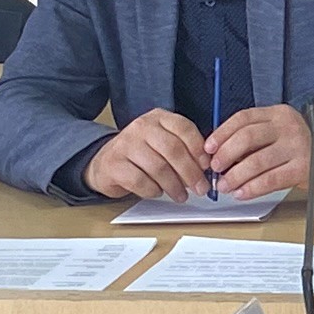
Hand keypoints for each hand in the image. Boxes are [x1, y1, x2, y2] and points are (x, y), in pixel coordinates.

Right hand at [83, 110, 210, 200]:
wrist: (106, 162)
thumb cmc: (141, 154)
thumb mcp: (163, 144)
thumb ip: (184, 150)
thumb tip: (205, 168)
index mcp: (158, 118)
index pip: (184, 128)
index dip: (199, 149)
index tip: (207, 166)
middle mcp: (141, 127)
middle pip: (173, 149)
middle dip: (191, 172)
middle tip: (201, 188)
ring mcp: (125, 144)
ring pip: (158, 168)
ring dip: (174, 186)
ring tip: (181, 195)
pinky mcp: (114, 164)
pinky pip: (140, 181)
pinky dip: (153, 190)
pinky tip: (157, 191)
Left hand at [203, 103, 313, 202]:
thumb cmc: (301, 148)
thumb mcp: (278, 133)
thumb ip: (253, 138)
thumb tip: (219, 152)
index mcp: (278, 114)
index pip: (243, 118)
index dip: (222, 133)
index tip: (209, 148)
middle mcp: (288, 126)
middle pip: (247, 137)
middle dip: (226, 155)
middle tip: (215, 168)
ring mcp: (297, 146)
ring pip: (256, 161)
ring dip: (235, 176)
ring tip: (225, 185)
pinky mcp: (302, 168)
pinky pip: (270, 179)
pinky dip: (252, 188)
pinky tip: (242, 192)